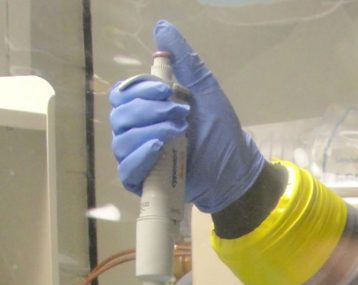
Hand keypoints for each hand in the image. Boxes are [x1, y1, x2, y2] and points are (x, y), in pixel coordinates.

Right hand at [109, 19, 265, 211]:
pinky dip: (140, 157)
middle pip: (120, 116)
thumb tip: (163, 28)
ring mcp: (140, 157)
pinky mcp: (144, 181)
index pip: (124, 93)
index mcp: (147, 108)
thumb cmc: (220, 132)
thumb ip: (185, 61)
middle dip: (149, 111)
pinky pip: (127, 170)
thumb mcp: (205, 91)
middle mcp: (138, 131)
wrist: (236, 171)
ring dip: (148, 131)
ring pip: (122, 141)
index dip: (140, 89)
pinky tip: (158, 147)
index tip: (166, 90)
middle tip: (180, 114)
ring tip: (178, 132)